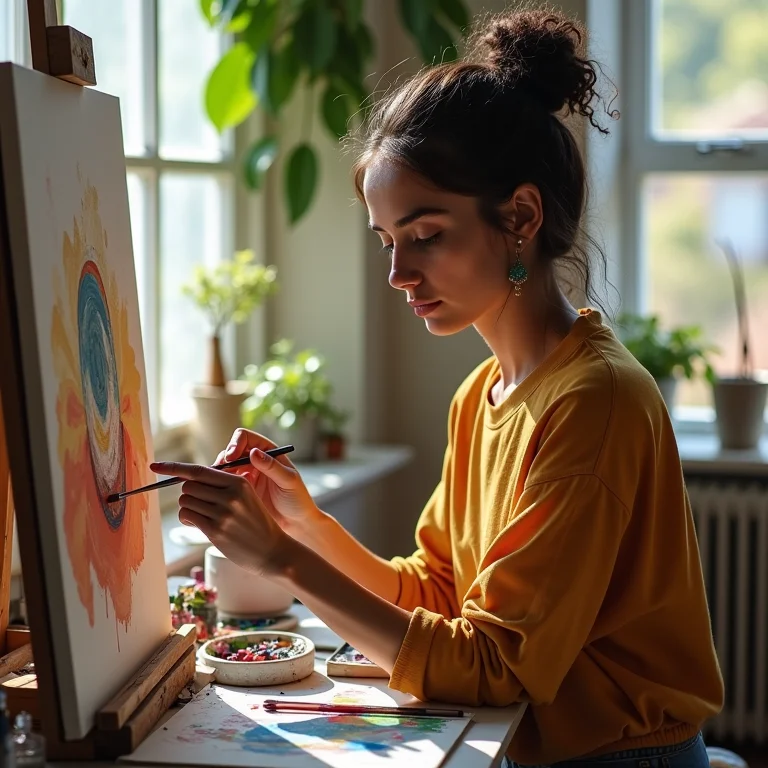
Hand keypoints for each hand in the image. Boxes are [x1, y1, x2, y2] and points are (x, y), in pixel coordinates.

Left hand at [150, 460, 288, 577]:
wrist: (272, 550)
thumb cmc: (255, 522)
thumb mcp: (246, 496)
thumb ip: (222, 485)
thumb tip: (188, 478)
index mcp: (238, 482)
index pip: (198, 471)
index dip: (174, 467)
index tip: (155, 465)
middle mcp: (230, 495)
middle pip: (188, 486)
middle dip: (189, 494)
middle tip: (202, 505)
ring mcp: (223, 513)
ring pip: (185, 501)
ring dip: (187, 508)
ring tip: (203, 516)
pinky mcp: (216, 531)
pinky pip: (186, 516)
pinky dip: (187, 519)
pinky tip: (199, 524)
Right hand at [214, 429, 322, 538]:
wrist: (295, 522)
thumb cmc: (297, 499)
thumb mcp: (288, 481)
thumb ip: (272, 467)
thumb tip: (254, 452)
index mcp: (268, 451)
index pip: (245, 437)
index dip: (235, 443)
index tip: (231, 457)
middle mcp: (255, 460)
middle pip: (231, 450)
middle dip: (223, 459)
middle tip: (220, 473)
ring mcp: (246, 474)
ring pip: (225, 466)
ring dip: (219, 473)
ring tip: (220, 484)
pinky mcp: (239, 489)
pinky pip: (224, 482)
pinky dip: (220, 485)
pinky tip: (222, 494)